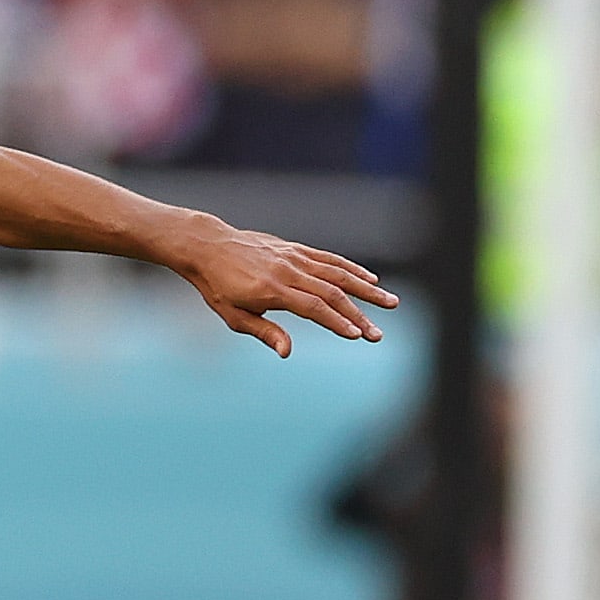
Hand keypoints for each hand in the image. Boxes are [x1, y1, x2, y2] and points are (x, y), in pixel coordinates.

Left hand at [173, 220, 397, 357]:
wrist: (209, 246)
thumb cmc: (218, 287)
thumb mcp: (233, 315)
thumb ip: (264, 332)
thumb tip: (287, 352)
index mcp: (272, 291)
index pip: (313, 308)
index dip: (337, 322)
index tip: (357, 336)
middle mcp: (288, 272)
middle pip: (332, 294)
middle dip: (358, 315)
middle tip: (378, 334)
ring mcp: (294, 257)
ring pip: (338, 273)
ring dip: (367, 289)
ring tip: (390, 303)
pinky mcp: (296, 249)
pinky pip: (329, 259)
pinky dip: (352, 269)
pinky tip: (370, 280)